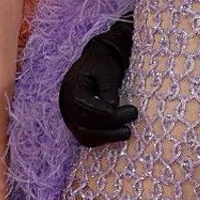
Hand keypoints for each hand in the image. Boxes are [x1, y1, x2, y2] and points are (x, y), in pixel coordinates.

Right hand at [58, 18, 137, 147]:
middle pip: (85, 128)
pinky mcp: (75, 121)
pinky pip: (85, 137)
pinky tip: (115, 132)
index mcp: (72, 91)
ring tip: (125, 132)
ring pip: (83, 136)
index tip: (132, 111)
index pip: (91, 112)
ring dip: (105, 138)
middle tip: (129, 127)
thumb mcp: (106, 70)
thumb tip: (112, 105)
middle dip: (109, 130)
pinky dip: (100, 139)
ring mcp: (69, 115)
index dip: (112, 116)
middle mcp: (67, 105)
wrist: (93, 60)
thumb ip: (108, 87)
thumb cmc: (101, 64)